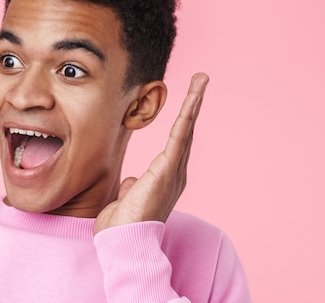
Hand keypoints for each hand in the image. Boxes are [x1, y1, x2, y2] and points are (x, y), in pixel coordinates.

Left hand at [94, 73, 208, 233]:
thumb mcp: (126, 202)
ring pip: (185, 129)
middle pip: (186, 131)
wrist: (124, 243)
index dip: (183, 120)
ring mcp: (173, 171)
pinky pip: (179, 136)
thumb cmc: (123, 227)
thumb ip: (131, 188)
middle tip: (201, 80)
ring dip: (194, 102)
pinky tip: (194, 97)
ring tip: (201, 79)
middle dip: (194, 104)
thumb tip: (130, 182)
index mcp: (165, 178)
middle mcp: (174, 173)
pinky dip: (187, 114)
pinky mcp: (167, 169)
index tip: (189, 101)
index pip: (176, 142)